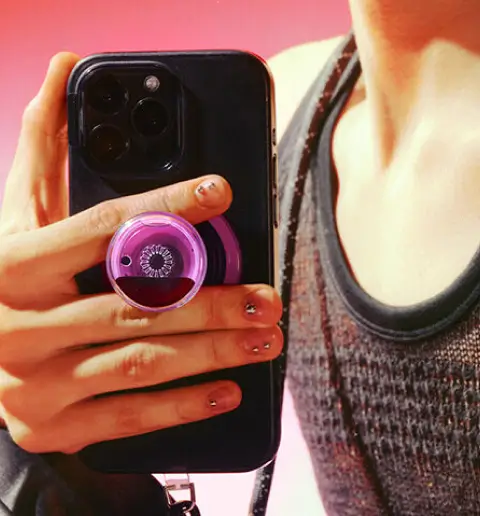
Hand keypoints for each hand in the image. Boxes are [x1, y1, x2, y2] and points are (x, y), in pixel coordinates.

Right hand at [0, 53, 282, 453]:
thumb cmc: (6, 281)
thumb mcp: (17, 217)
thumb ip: (44, 149)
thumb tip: (65, 70)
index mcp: (14, 264)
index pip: (105, 227)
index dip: (167, 205)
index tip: (221, 192)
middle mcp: (19, 324)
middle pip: (138, 306)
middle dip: (214, 303)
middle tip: (269, 298)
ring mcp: (34, 381)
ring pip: (142, 361)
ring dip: (213, 351)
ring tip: (265, 339)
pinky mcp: (50, 424)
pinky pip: (129, 416)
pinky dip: (183, 405)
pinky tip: (229, 391)